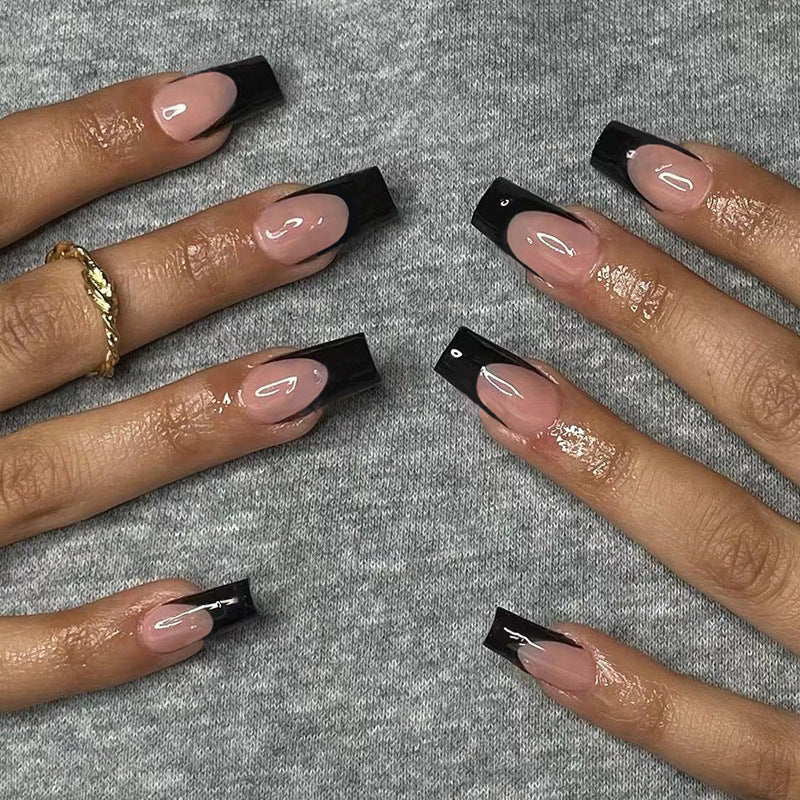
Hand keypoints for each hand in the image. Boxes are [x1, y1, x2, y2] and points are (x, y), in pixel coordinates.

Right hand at [0, 61, 390, 710]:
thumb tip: (28, 178)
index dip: (104, 141)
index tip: (221, 103)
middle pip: (64, 321)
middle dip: (200, 269)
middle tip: (321, 222)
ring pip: (65, 474)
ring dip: (195, 426)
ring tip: (313, 381)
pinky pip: (6, 662)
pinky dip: (100, 644)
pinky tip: (206, 610)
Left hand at [438, 122, 799, 798]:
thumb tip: (788, 262)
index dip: (761, 221)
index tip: (649, 166)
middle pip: (777, 400)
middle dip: (654, 310)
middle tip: (537, 239)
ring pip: (734, 550)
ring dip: (608, 464)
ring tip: (496, 388)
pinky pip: (744, 750)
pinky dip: (643, 704)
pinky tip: (535, 643)